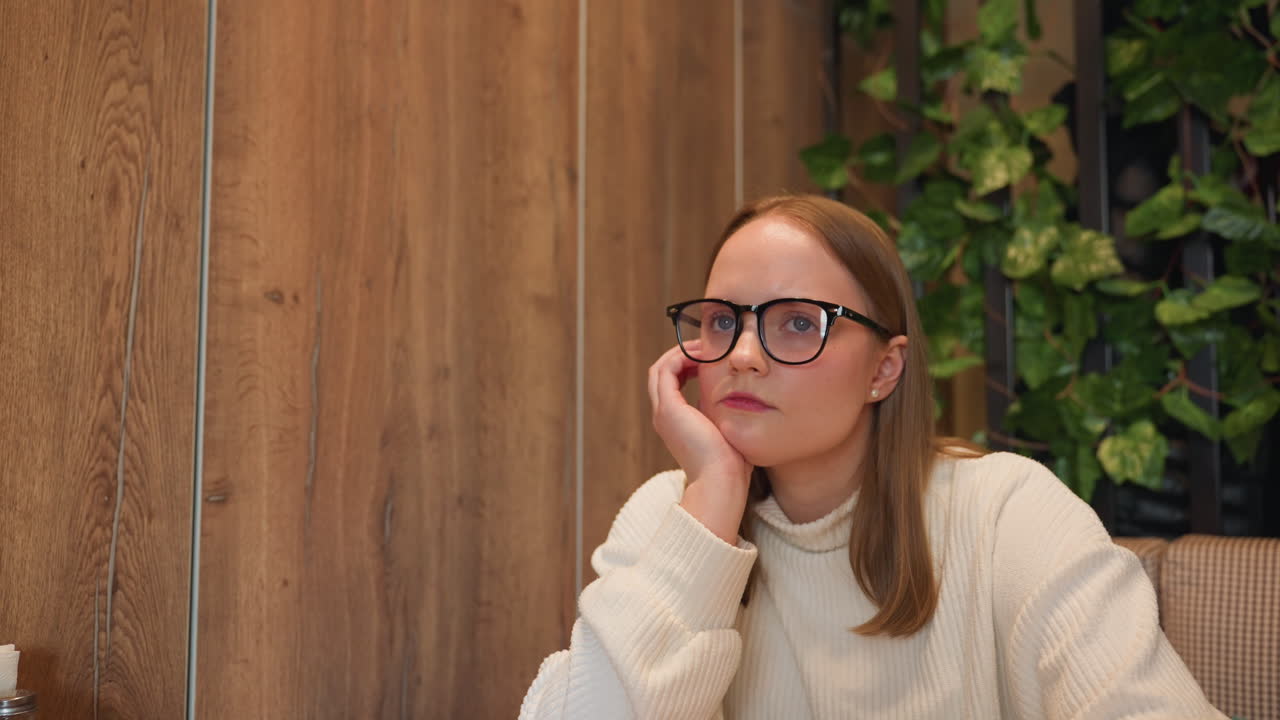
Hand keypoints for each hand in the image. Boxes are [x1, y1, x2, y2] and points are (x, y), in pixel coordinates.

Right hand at [647, 343, 752, 543]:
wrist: (721, 480)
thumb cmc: (730, 463)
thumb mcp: (725, 429)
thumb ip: (723, 413)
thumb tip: (738, 398)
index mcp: (675, 422)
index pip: (670, 384)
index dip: (685, 365)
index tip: (706, 357)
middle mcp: (664, 416)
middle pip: (661, 374)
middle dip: (680, 355)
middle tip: (703, 346)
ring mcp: (663, 412)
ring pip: (660, 369)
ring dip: (679, 353)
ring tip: (702, 346)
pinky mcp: (669, 408)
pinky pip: (666, 371)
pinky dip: (680, 357)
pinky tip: (701, 354)